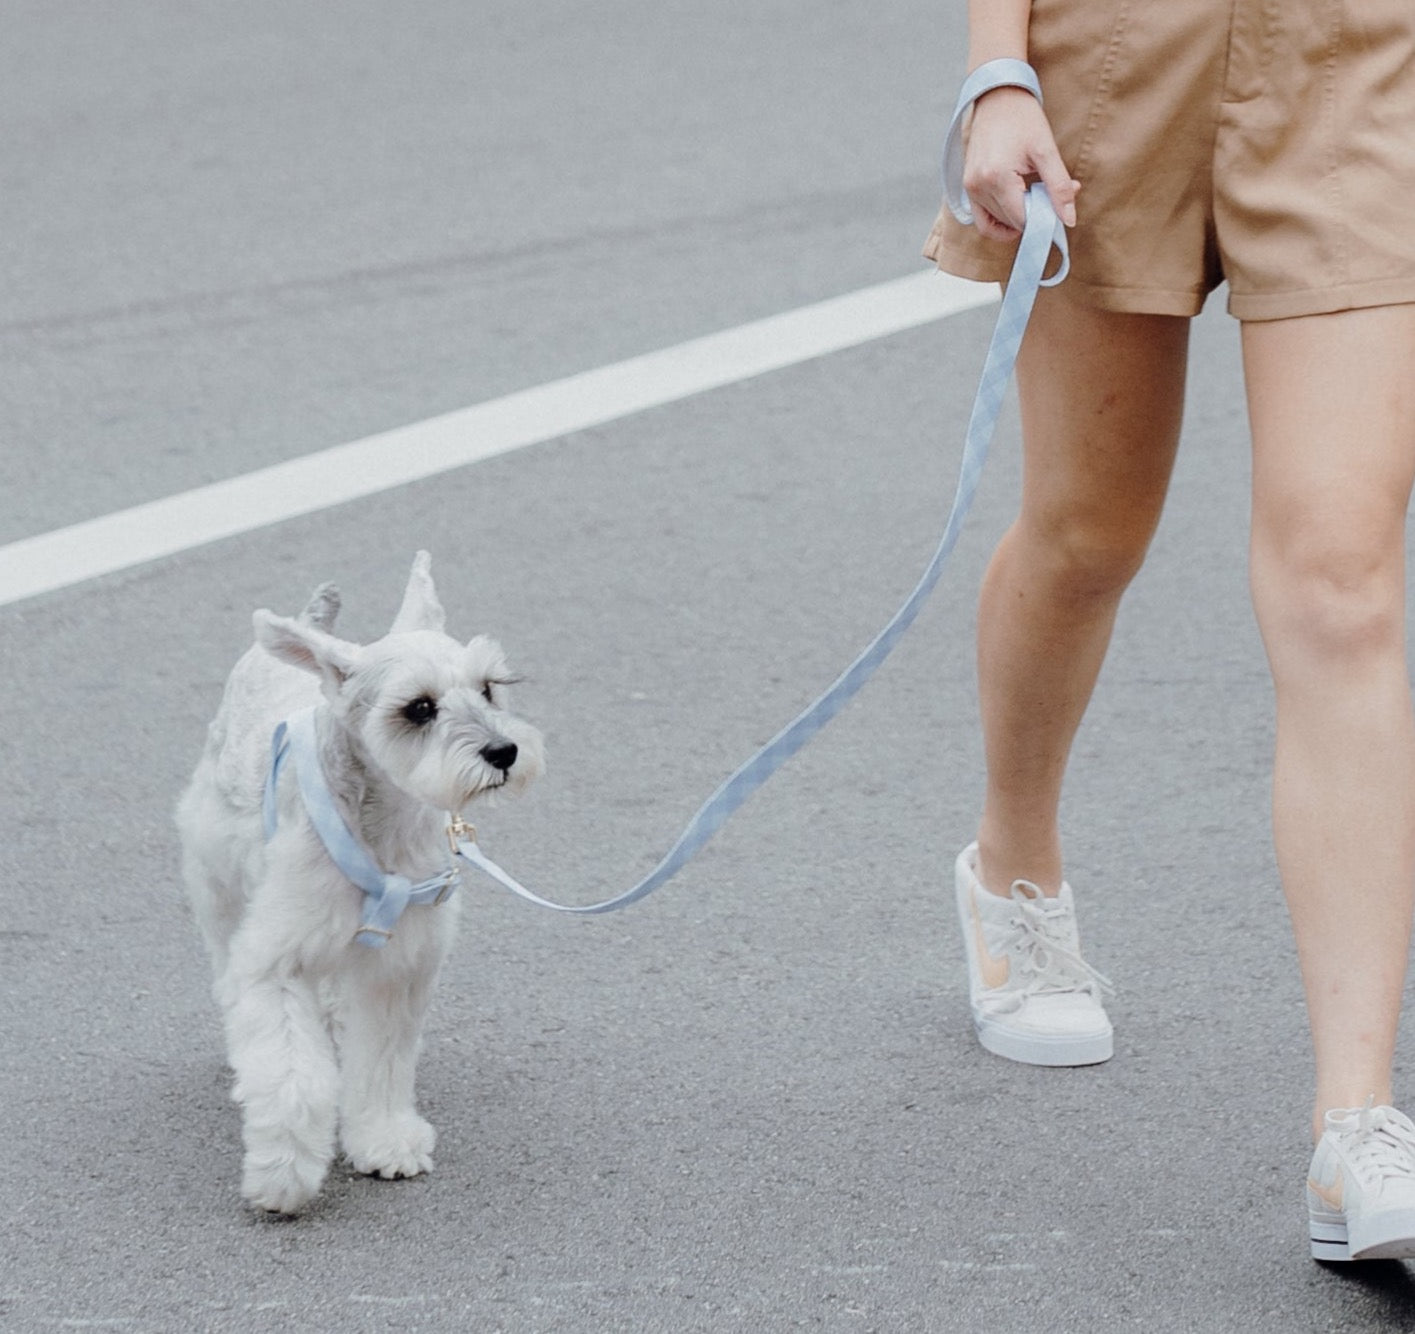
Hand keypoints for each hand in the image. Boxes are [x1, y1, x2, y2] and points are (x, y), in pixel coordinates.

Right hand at [962, 86, 1078, 239]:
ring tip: (1034, 193)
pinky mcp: (968, 187)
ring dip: (1018, 216)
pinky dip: (999, 221)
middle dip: (1033, 214)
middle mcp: (978, 187)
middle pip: (1009, 222)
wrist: (998, 96)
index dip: (1043, 218)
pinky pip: (982, 219)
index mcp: (996, 178)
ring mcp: (969, 188)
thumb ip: (1058, 187)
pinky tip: (1017, 209)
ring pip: (996, 223)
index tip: (1059, 206)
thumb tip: (1069, 219)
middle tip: (1051, 194)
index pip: (1021, 219)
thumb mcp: (1046, 150)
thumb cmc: (1023, 118)